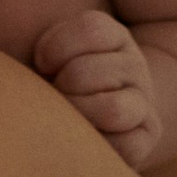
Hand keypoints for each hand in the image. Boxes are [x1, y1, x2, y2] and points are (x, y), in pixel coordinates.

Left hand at [33, 9, 158, 167]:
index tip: (42, 65)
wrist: (91, 117)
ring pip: (112, 110)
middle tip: (53, 98)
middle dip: (60, 89)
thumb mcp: (49, 55)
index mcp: (113, 38)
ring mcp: (143, 101)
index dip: (54, 49)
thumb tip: (30, 70)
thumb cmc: (53, 82)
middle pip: (85, 73)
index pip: (91, 30)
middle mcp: (133, 66)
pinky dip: (97, 146)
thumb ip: (42, 49)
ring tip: (66, 120)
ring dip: (78, 118)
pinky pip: (126, 145)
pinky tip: (83, 142)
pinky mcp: (146, 136)